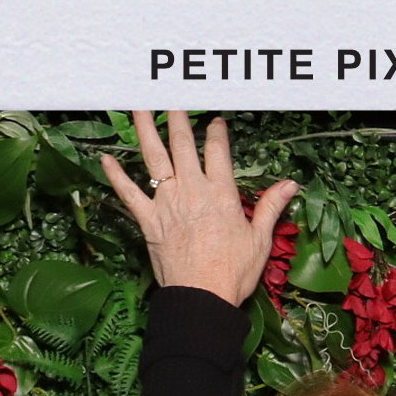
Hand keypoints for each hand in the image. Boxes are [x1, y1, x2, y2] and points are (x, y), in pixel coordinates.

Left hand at [100, 109, 297, 306]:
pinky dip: (116, 176)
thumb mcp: (259, 240)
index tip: (215, 121)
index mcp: (220, 193)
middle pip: (182, 143)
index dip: (217, 132)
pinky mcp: (148, 221)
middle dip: (177, 116)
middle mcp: (191, 190)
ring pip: (153, 157)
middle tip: (171, 96)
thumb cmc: (233, 274)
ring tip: (138, 106)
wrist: (202, 298)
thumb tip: (290, 184)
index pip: (217, 150)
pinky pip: (128, 194)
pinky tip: (105, 159)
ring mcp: (167, 203)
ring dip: (145, 128)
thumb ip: (270, 207)